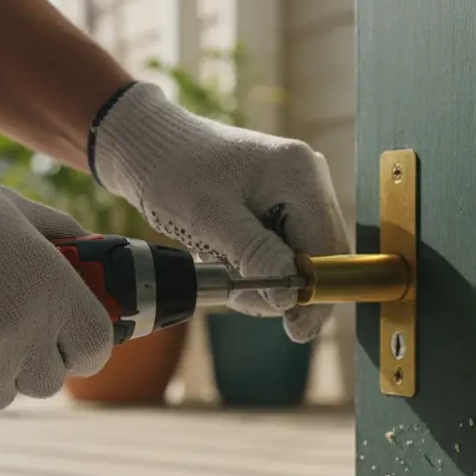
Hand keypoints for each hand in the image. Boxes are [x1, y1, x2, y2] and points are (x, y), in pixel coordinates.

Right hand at [0, 142, 114, 412]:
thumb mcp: (12, 209)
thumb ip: (61, 233)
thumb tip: (92, 249)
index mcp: (54, 292)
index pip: (96, 348)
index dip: (83, 346)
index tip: (67, 340)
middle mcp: (25, 336)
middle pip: (48, 380)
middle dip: (32, 362)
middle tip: (4, 332)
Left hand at [89, 82, 350, 342]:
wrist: (147, 146)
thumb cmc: (174, 172)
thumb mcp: (209, 217)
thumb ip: (255, 254)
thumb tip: (290, 298)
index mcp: (299, 175)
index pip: (328, 250)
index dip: (315, 294)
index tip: (294, 329)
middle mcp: (308, 179)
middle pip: (318, 257)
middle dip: (279, 284)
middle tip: (235, 290)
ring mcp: (297, 191)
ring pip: (297, 258)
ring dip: (260, 275)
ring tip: (216, 260)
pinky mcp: (281, 203)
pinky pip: (281, 248)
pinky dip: (254, 262)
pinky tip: (223, 252)